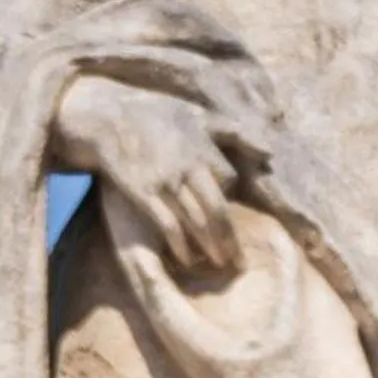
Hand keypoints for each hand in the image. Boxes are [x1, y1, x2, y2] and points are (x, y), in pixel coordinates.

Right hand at [56, 76, 242, 273]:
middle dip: (229, 239)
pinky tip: (187, 258)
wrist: (107, 118)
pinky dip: (180, 245)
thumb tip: (270, 154)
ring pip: (195, 222)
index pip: (228, 179)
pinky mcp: (143, 194)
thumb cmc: (157, 114)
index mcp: (202, 147)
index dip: (229, 194)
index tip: (230, 212)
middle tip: (237, 261)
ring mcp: (164, 182)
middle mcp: (187, 167)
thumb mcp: (199, 116)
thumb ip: (236, 133)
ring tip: (219, 263)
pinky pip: (167, 226)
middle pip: (217, 210)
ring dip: (209, 246)